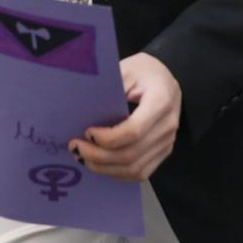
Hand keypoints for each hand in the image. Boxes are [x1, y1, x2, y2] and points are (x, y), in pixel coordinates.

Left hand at [70, 53, 180, 181]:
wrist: (166, 78)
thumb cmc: (144, 71)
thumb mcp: (125, 69)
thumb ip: (107, 91)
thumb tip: (79, 111)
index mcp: (160, 101)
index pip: (134, 130)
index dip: (108, 138)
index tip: (87, 133)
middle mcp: (167, 126)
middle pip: (131, 154)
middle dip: (99, 156)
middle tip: (75, 147)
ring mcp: (167, 142)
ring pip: (135, 169)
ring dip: (105, 168)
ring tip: (83, 157)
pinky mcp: (163, 151)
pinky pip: (141, 172)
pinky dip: (117, 173)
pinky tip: (100, 164)